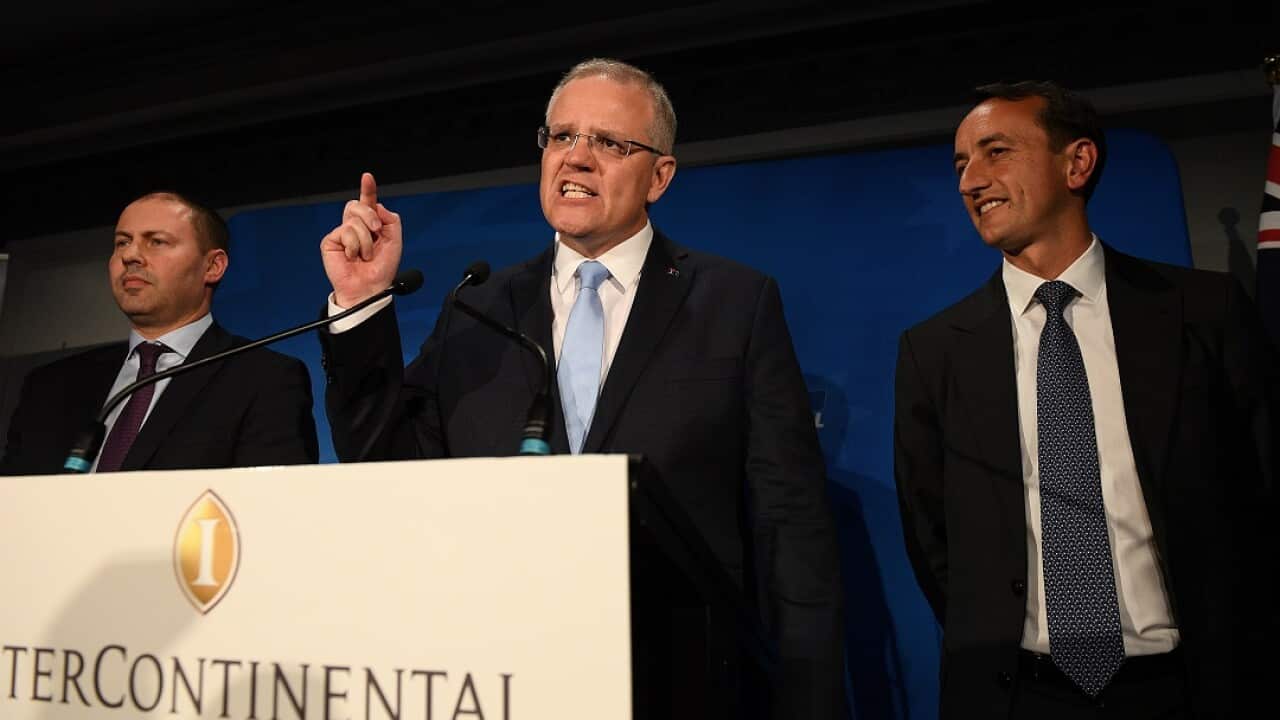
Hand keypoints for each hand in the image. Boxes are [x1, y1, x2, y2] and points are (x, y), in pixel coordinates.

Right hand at [321, 172, 403, 306]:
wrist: (370, 288)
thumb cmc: (381, 269)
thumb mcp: (394, 242)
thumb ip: (391, 220)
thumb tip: (377, 206)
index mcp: (370, 225)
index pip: (368, 203)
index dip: (368, 190)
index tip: (367, 177)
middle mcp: (354, 227)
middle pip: (357, 205)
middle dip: (370, 216)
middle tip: (377, 231)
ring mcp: (341, 233)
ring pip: (354, 220)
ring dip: (366, 239)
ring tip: (365, 255)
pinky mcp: (331, 241)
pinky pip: (346, 231)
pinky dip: (354, 246)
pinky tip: (352, 257)